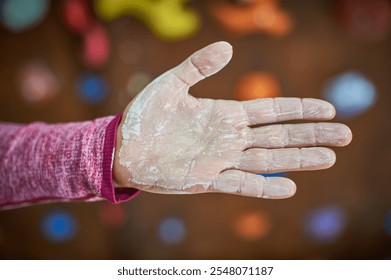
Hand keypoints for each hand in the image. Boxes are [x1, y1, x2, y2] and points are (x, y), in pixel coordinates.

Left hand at [113, 41, 351, 198]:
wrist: (123, 148)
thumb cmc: (145, 116)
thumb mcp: (171, 83)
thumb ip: (198, 66)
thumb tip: (229, 47)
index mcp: (225, 114)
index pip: (271, 110)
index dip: (300, 110)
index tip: (327, 110)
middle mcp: (229, 138)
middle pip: (279, 135)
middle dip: (312, 135)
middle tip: (344, 136)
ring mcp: (221, 160)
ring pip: (268, 159)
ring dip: (299, 159)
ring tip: (329, 158)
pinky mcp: (208, 180)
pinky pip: (242, 185)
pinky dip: (265, 188)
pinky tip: (290, 188)